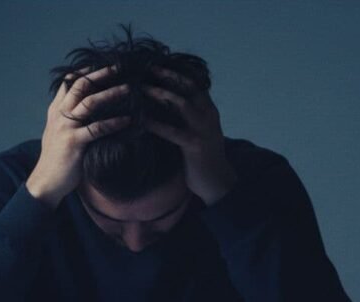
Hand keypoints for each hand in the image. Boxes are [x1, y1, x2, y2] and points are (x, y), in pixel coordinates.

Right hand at [26, 65, 130, 207]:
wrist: (46, 181)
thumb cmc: (56, 158)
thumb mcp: (58, 132)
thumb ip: (67, 117)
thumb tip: (84, 107)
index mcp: (56, 110)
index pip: (69, 82)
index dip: (86, 71)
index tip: (104, 64)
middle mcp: (59, 115)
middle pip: (80, 86)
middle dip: (100, 75)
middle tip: (118, 67)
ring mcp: (66, 128)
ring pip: (90, 103)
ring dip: (111, 94)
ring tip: (128, 89)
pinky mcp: (74, 143)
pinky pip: (97, 128)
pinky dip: (114, 123)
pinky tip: (128, 120)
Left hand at [141, 66, 236, 205]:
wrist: (217, 183)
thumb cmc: (202, 157)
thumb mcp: (196, 130)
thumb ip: (185, 116)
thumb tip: (162, 101)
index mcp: (209, 110)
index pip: (193, 82)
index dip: (176, 71)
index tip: (157, 62)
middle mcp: (208, 115)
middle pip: (188, 87)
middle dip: (168, 75)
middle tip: (148, 67)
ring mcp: (203, 130)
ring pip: (182, 104)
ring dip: (161, 94)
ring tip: (142, 88)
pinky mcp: (195, 146)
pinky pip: (173, 131)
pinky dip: (156, 124)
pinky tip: (142, 120)